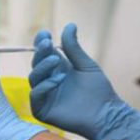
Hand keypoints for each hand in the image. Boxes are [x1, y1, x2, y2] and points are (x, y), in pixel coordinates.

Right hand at [29, 23, 139, 139]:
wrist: (105, 114)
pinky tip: (57, 80)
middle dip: (41, 52)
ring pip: (34, 77)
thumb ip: (73, 47)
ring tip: (57, 61)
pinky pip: (35, 94)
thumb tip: (70, 24)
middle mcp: (48, 81)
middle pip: (36, 63)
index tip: (45, 33)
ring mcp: (44, 96)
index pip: (43, 54)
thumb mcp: (85, 65)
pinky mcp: (42, 110)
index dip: (41, 43)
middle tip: (48, 43)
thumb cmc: (98, 91)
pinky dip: (44, 86)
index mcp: (57, 69)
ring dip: (43, 67)